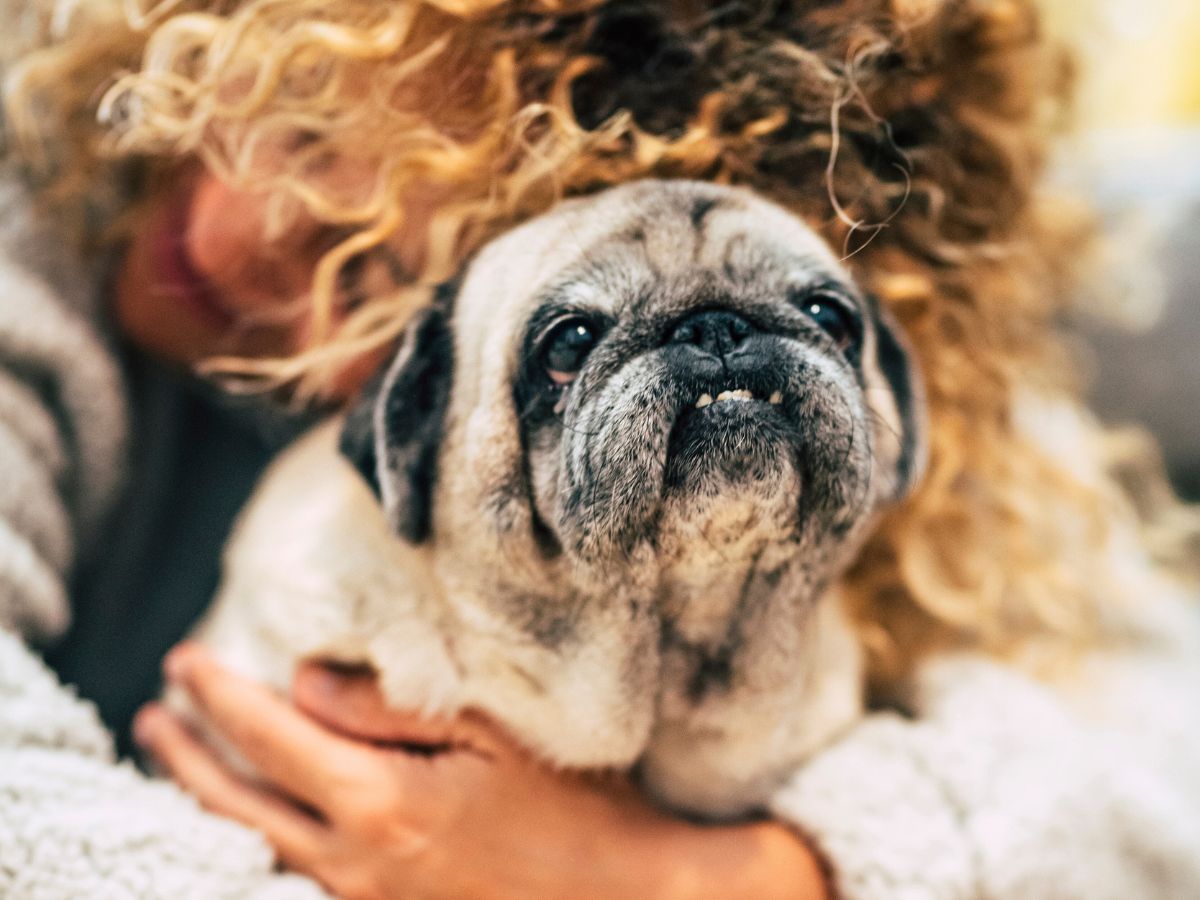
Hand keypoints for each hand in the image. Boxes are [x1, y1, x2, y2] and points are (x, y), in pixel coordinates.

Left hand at [135, 643, 829, 899]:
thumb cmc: (570, 809)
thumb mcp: (491, 736)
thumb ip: (389, 708)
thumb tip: (304, 680)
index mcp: (382, 805)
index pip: (273, 739)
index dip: (221, 696)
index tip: (185, 659)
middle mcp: (355, 863)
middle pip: (240, 805)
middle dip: (187, 755)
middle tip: (154, 714)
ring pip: (257, 849)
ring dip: (210, 801)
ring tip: (179, 765)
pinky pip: (296, 877)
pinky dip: (256, 842)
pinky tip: (253, 827)